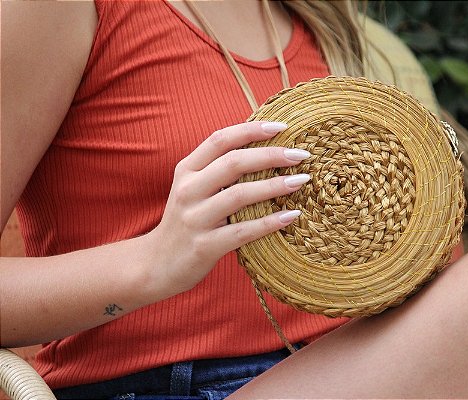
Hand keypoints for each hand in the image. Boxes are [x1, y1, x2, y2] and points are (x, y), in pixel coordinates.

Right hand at [146, 121, 309, 293]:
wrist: (156, 265)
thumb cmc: (185, 222)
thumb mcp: (192, 189)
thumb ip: (217, 170)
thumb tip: (263, 149)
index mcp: (186, 170)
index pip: (220, 140)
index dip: (251, 130)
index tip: (282, 126)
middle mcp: (188, 190)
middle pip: (233, 163)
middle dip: (271, 155)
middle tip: (301, 155)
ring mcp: (195, 219)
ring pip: (239, 195)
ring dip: (275, 186)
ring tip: (301, 181)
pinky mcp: (204, 246)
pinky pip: (243, 231)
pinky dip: (270, 222)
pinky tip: (292, 216)